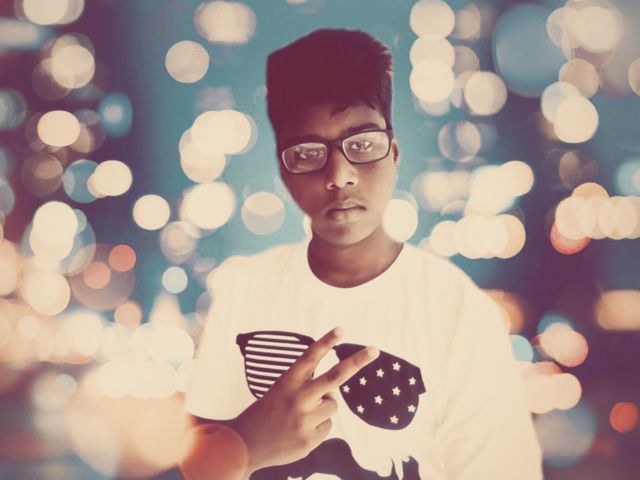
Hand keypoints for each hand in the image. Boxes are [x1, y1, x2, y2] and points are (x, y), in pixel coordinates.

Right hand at [231, 327, 378, 474]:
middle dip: (357, 362)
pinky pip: (327, 426)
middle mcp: (298, 398)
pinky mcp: (309, 440)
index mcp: (288, 382)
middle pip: (335, 377)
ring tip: (301, 416)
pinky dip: (318, 427)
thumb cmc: (265, 413)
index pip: (310, 357)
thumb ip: (306, 387)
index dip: (326, 342)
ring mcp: (305, 420)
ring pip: (333, 405)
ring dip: (323, 408)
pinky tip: (299, 431)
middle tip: (375, 350)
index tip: (342, 329)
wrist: (244, 446)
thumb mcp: (280, 391)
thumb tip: (334, 390)